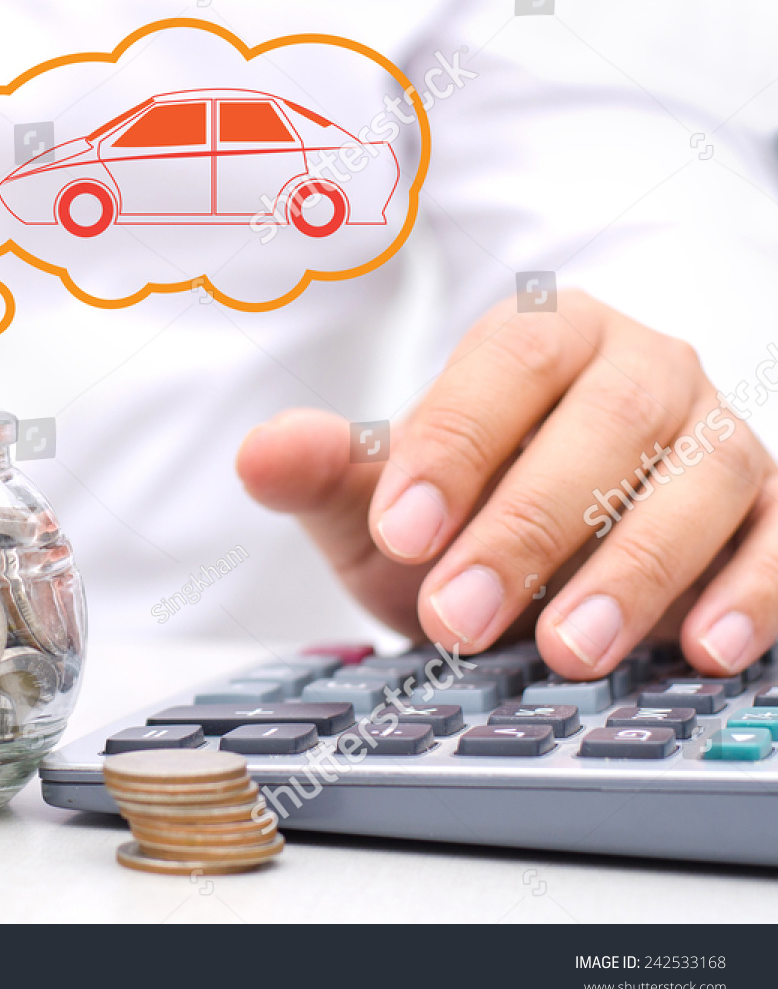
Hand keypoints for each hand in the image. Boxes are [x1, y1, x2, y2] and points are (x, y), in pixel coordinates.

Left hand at [237, 290, 777, 679]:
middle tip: (460, 616)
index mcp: (543, 337)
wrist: (537, 542)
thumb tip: (261, 454)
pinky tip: (704, 650)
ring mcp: (718, 434)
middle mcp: (644, 369)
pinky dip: (755, 593)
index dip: (456, 444)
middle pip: (608, 421)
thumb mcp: (380, 499)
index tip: (400, 532)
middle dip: (529, 525)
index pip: (509, 363)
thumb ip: (327, 472)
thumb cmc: (457, 509)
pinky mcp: (772, 509)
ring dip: (637, 569)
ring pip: (705, 477)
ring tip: (567, 651)